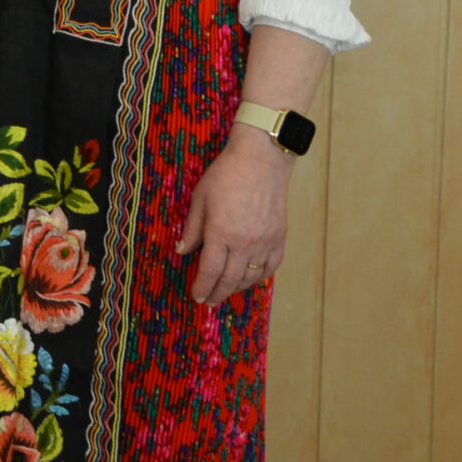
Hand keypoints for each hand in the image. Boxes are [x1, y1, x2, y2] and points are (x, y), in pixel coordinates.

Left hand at [177, 128, 293, 303]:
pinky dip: (258, 277)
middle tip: (208, 301)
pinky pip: (270, 267)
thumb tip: (182, 252)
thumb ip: (192, 229)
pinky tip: (250, 278)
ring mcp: (265, 242)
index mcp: (220, 233)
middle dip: (216, 293)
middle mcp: (244, 242)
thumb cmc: (226, 175)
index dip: (201, 287)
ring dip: (236, 288)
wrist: (261, 160)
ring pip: (251, 277)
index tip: (196, 296)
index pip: (209, 271)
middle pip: (229, 279)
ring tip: (225, 291)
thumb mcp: (200, 199)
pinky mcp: (279, 238)